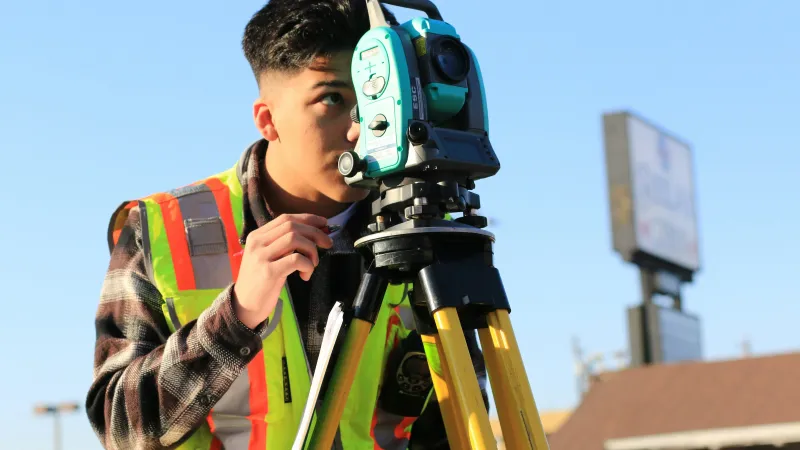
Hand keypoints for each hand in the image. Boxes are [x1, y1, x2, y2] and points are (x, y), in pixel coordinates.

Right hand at [232, 214, 333, 329]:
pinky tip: (305, 275)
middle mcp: (257, 242)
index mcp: (257, 236)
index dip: (308, 219)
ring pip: (295, 239)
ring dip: (311, 250)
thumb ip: (286, 244)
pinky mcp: (269, 272)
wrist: (244, 306)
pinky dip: (308, 265)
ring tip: (313, 264)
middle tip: (328, 243)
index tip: (324, 223)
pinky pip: (296, 259)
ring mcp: (261, 256)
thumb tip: (318, 232)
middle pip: (292, 226)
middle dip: (315, 232)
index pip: (286, 218)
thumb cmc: (261, 282)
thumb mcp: (270, 257)